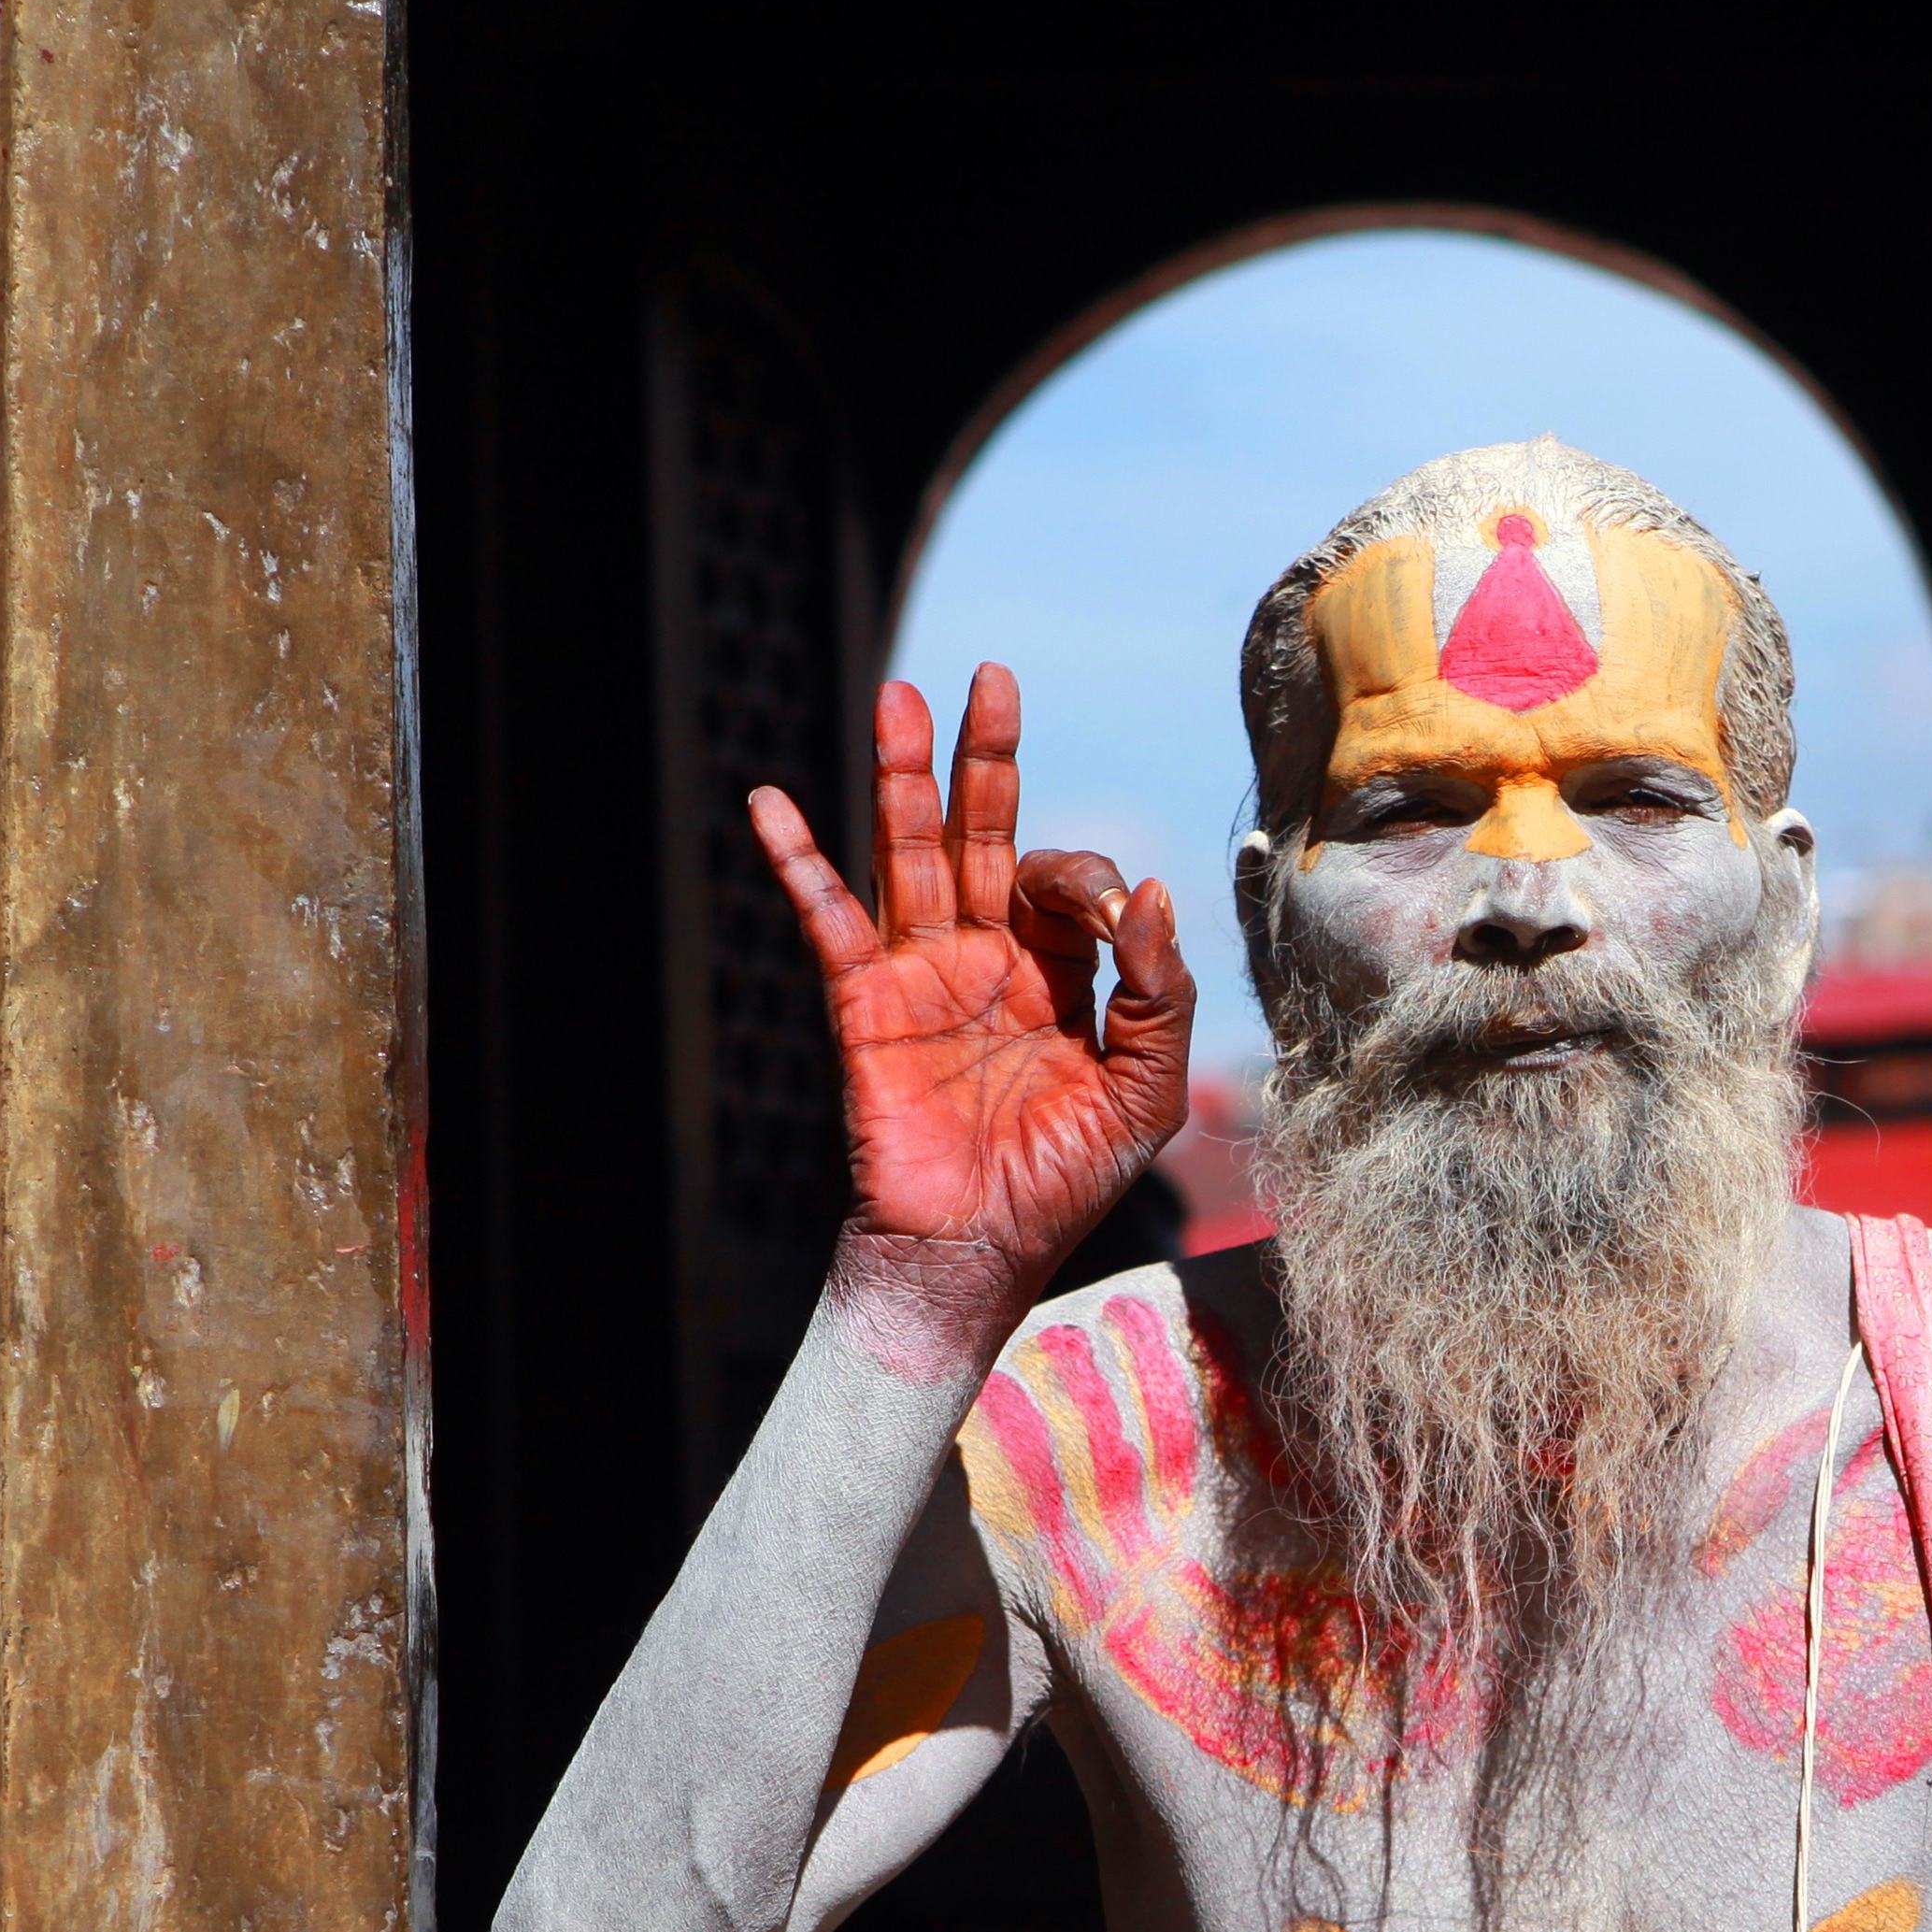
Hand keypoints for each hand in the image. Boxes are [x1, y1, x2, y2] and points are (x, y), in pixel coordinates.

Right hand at [748, 666, 1193, 1336]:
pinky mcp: (865, 1004)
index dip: (1098, 886)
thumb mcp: (1143, 1093)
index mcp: (1062, 974)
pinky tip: (772, 804)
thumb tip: (1155, 895)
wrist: (977, 1254)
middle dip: (987, 759)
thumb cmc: (1063, 1183)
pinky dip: (799, 863)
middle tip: (992, 677)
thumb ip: (1159, 996)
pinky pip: (829, 921)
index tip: (1117, 921)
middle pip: (985, 835)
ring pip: (910, 855)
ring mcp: (923, 975)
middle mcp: (990, 959)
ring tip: (898, 696)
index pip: (1073, 885)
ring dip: (902, 779)